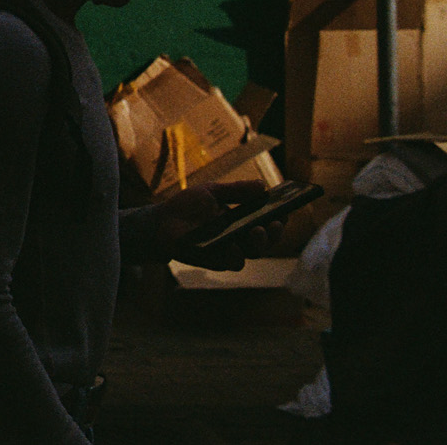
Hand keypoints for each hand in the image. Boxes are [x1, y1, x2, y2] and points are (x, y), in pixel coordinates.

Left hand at [159, 180, 277, 269]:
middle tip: (275, 222)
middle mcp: (240, 239)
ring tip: (257, 230)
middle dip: (274, 233)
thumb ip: (236, 190)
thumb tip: (262, 185)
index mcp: (242, 222)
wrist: (161, 220)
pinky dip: (235, 255)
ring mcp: (229, 251)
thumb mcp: (212, 191)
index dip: (280, 219)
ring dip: (259, 243)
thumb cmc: (188, 205)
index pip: (268, 223)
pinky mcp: (215, 261)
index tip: (286, 210)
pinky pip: (232, 263)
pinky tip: (233, 245)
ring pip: (253, 254)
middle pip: (266, 241)